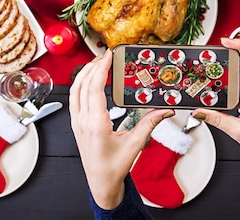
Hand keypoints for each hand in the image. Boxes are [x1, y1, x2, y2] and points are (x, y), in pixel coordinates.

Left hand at [69, 50, 173, 208]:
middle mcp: (82, 121)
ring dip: (84, 73)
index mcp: (95, 124)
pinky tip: (89, 80)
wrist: (101, 184)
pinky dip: (81, 84)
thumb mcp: (135, 145)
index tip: (108, 56)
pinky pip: (74, 98)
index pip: (93, 88)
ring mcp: (76, 123)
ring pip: (74, 90)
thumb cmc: (114, 168)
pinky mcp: (76, 124)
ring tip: (97, 63)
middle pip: (82, 85)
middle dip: (93, 66)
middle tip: (106, 55)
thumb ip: (150, 123)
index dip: (100, 69)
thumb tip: (165, 109)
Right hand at [192, 38, 239, 164]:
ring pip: (234, 81)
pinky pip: (234, 91)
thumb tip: (199, 111)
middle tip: (207, 67)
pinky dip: (223, 92)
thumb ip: (217, 120)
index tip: (225, 41)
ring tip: (207, 86)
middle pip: (239, 70)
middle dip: (222, 68)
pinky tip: (214, 96)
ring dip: (221, 84)